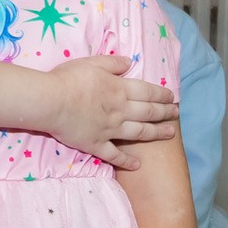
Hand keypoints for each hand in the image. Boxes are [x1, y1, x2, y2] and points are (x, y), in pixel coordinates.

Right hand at [44, 56, 178, 169]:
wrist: (51, 101)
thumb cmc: (69, 78)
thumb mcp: (92, 62)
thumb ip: (113, 63)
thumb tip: (130, 63)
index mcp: (119, 89)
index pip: (147, 92)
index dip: (162, 95)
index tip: (173, 97)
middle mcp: (120, 111)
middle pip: (148, 112)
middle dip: (165, 113)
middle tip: (176, 114)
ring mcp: (109, 130)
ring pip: (139, 133)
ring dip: (156, 133)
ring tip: (169, 134)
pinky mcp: (96, 144)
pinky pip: (114, 155)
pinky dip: (127, 161)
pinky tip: (137, 165)